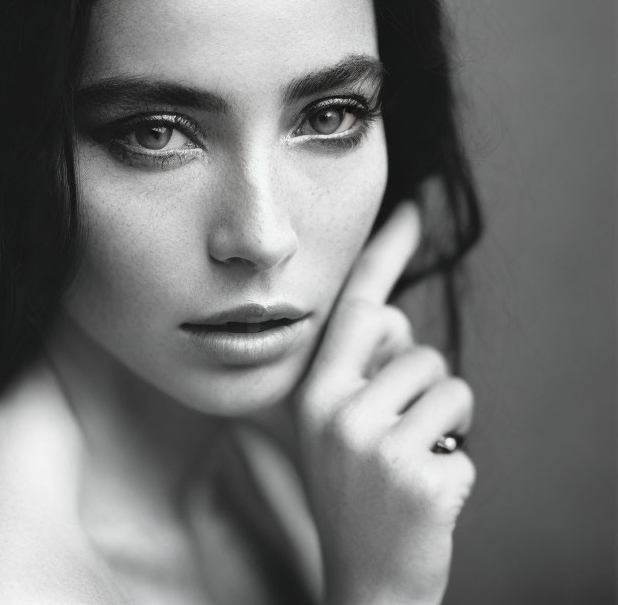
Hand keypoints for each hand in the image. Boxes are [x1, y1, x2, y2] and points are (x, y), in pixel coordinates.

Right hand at [292, 202, 474, 604]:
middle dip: (424, 378)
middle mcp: (337, 410)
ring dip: (446, 421)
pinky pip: (464, 436)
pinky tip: (428, 493)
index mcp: (315, 392)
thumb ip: (357, 370)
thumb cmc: (356, 492)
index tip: (411, 211)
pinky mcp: (419, 476)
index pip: (356, 309)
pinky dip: (458, 462)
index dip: (385, 255)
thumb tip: (398, 320)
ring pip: (449, 386)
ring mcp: (376, 445)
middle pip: (415, 346)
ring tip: (414, 459)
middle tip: (402, 428)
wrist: (366, 581)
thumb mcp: (335, 427)